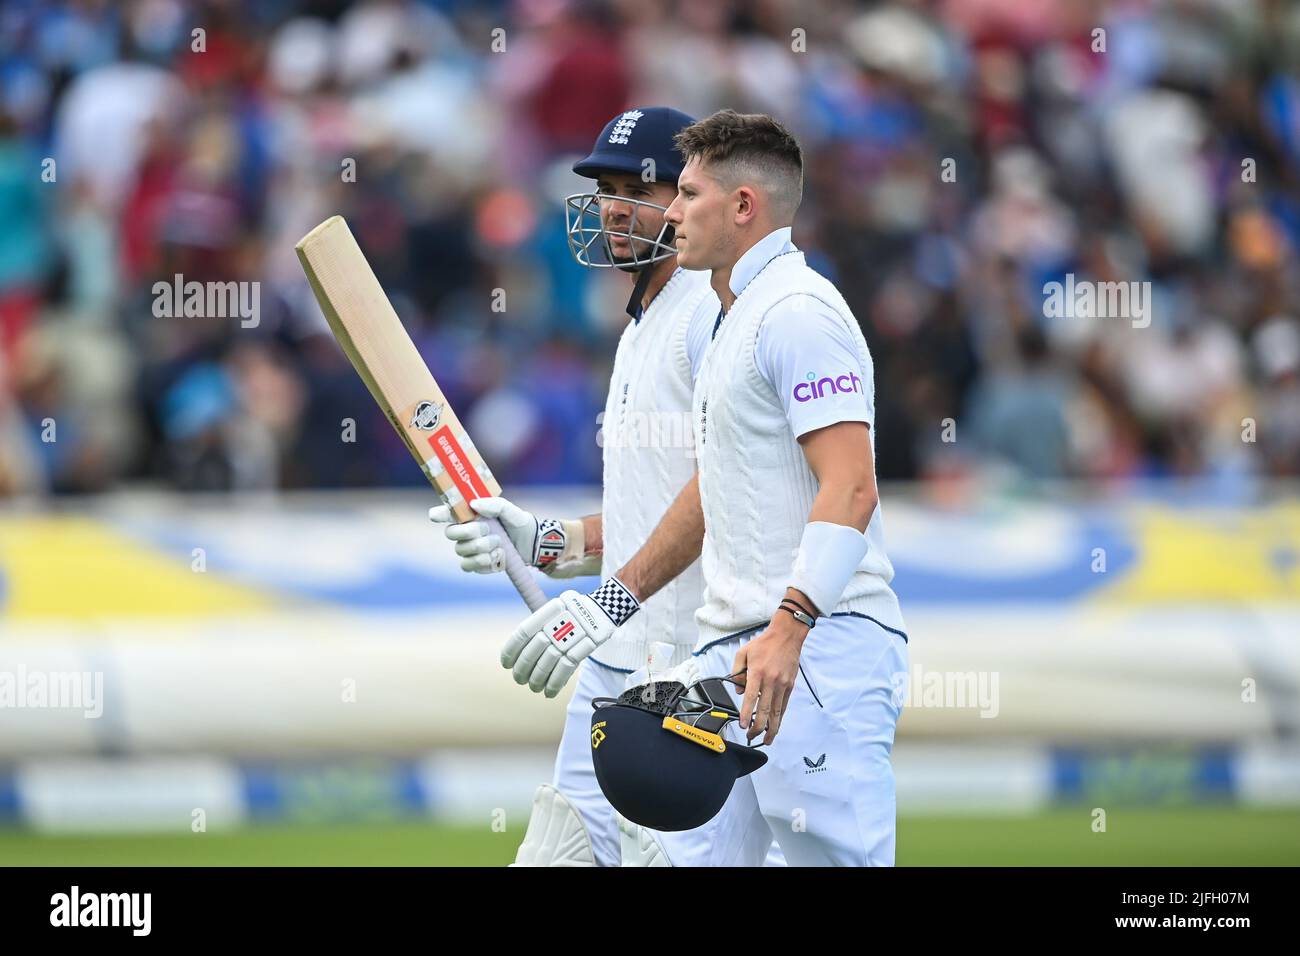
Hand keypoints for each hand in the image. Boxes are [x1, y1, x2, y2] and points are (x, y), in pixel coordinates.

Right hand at [429, 496, 565, 572]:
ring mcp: (468, 549)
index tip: (436, 516)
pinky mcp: (475, 564)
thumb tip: (474, 504)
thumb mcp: (509, 509)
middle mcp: (464, 531)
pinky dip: (485, 561)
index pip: (447, 513)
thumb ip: (493, 504)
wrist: (530, 544)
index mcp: (469, 515)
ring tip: (499, 542)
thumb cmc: (517, 522)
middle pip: (450, 533)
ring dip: (482, 547)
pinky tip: (498, 555)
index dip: (438, 514)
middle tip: (488, 529)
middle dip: (469, 532)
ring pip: (461, 551)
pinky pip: (469, 566)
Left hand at [501, 577, 640, 696]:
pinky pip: (566, 668)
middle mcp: (557, 623)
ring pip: (548, 662)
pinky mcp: (586, 645)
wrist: (602, 609)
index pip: (522, 634)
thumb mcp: (553, 613)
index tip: (506, 665)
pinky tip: (549, 692)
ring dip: (538, 680)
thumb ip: (538, 629)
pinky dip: (555, 682)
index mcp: (546, 613)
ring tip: (534, 688)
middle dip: (523, 670)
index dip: (511, 651)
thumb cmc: (572, 615)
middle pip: (532, 651)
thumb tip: (516, 655)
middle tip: (520, 680)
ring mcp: (572, 634)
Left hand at [732, 611, 808, 744]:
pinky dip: (779, 718)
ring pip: (777, 712)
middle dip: (758, 727)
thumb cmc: (764, 644)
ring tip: (766, 739)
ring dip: (771, 728)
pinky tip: (775, 726)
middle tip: (752, 736)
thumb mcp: (743, 652)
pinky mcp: (790, 686)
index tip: (743, 726)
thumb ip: (737, 672)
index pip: (751, 698)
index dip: (747, 714)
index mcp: (757, 672)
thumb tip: (739, 692)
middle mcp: (771, 680)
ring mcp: (782, 684)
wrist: (787, 636)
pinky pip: (784, 705)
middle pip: (765, 710)